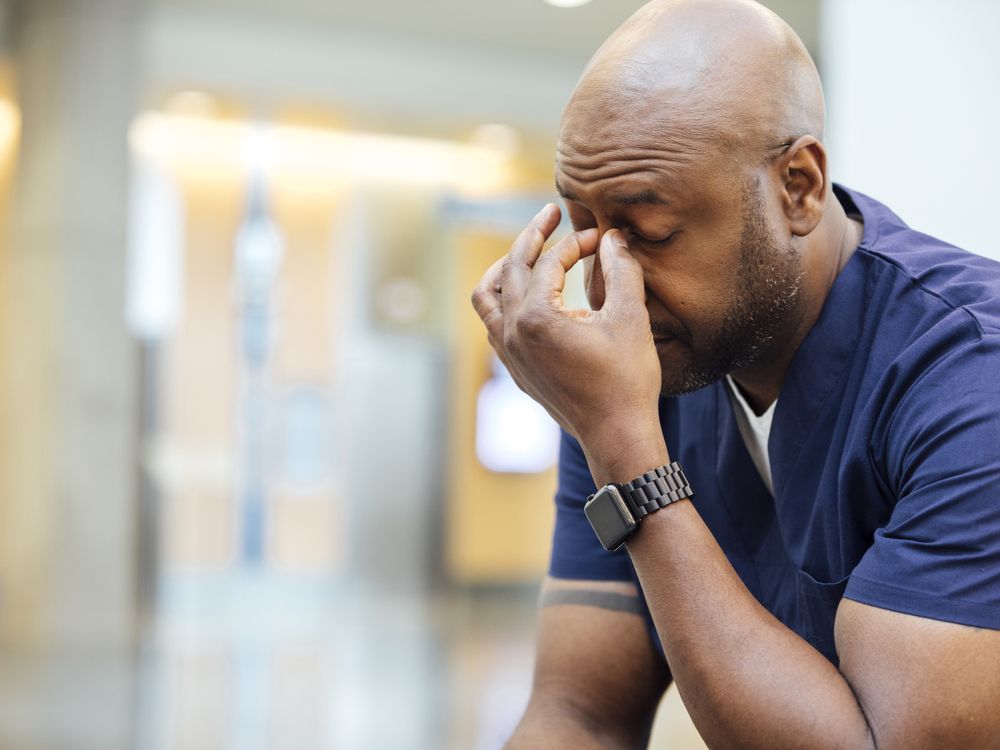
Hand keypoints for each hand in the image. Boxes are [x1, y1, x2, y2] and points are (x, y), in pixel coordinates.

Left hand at [470, 204, 667, 480]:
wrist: (616, 436)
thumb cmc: (627, 380)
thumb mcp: (630, 318)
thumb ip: (621, 269)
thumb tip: (613, 236)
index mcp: (536, 318)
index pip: (548, 263)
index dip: (574, 243)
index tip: (598, 236)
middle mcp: (512, 333)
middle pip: (510, 270)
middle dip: (531, 239)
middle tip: (550, 216)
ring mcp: (509, 355)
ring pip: (486, 299)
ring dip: (503, 270)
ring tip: (522, 253)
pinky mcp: (515, 371)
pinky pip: (492, 326)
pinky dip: (503, 302)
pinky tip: (525, 298)